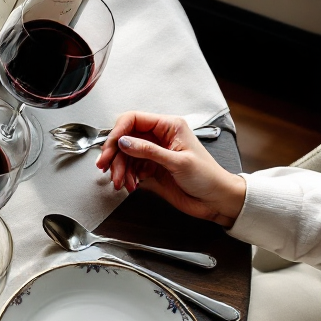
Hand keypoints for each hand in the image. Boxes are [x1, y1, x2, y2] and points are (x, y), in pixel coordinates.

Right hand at [95, 112, 245, 226]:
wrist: (216, 200)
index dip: (118, 131)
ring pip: (124, 155)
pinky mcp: (150, 169)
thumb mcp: (178, 162)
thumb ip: (148, 151)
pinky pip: (130, 169)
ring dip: (119, 169)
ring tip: (120, 182)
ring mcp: (153, 154)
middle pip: (125, 138)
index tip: (110, 146)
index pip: (134, 119)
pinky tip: (130, 185)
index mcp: (169, 127)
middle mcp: (159, 138)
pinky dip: (126, 178)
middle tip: (105, 166)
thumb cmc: (207, 177)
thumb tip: (124, 141)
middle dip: (114, 154)